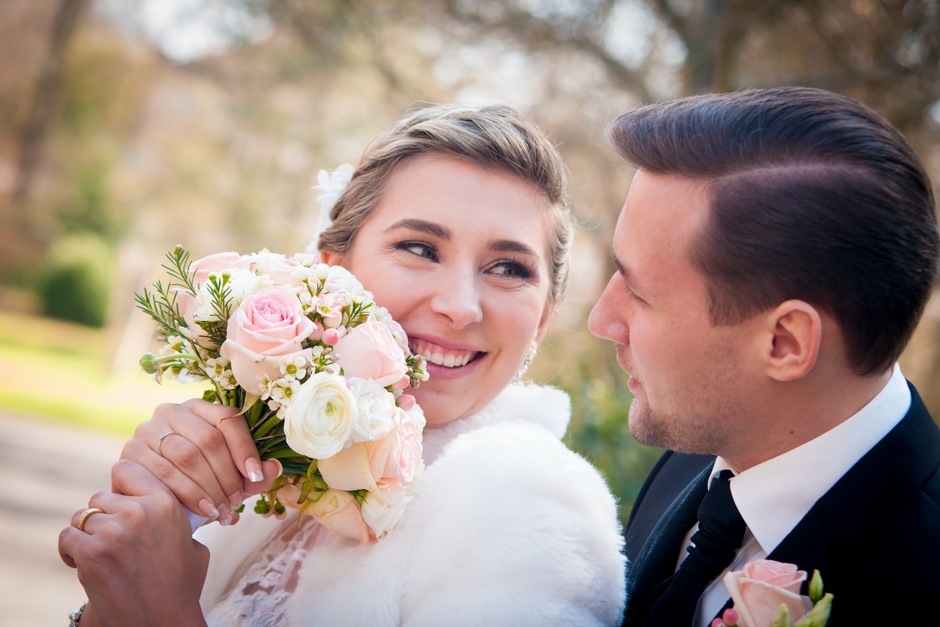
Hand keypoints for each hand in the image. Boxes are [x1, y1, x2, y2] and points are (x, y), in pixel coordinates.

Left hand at [58, 460, 209, 625]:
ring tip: (104, 556)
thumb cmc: (179, 587)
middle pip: (101, 497)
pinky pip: (67, 537)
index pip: (127, 470)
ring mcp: (114, 531)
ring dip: (87, 535)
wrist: (162, 622)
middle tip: (114, 541)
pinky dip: (72, 551)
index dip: (120, 486)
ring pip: (82, 517)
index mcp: (166, 503)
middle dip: (103, 517)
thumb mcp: (192, 544)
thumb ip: (175, 518)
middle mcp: (140, 511)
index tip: (120, 501)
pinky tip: (87, 565)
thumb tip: (162, 503)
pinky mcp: (91, 553)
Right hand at [120, 399, 280, 524]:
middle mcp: (170, 411)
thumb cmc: (199, 486)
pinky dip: (187, 495)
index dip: (245, 449)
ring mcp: (145, 431)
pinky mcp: (127, 455)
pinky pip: (161, 474)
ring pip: (186, 456)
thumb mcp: (229, 479)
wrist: (154, 506)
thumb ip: (253, 474)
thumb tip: (274, 468)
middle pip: (208, 439)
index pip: (228, 419)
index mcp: (199, 408)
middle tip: (237, 502)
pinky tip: (203, 512)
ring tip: (224, 511)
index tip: (255, 477)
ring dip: (210, 488)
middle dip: (227, 475)